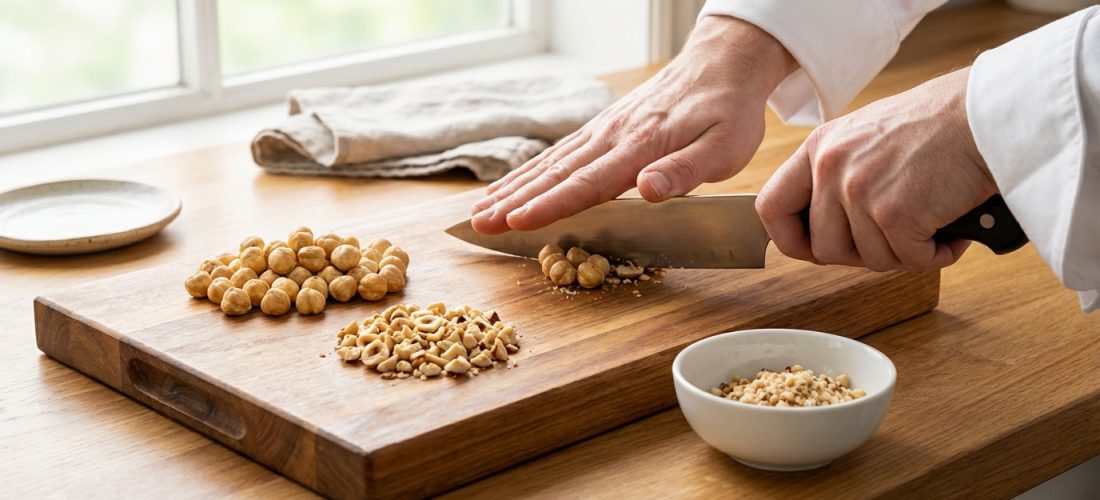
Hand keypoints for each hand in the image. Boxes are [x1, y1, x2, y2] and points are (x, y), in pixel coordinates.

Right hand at [469, 16, 796, 233]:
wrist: (721, 64)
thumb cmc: (728, 112)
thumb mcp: (725, 146)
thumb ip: (685, 170)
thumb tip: (648, 190)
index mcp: (640, 146)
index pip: (587, 182)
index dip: (550, 206)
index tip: (516, 222)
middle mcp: (612, 137)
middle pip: (555, 174)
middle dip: (514, 201)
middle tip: (478, 224)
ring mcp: (602, 131)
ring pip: (549, 163)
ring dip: (512, 188)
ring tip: (479, 210)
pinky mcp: (602, 129)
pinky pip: (558, 153)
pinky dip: (529, 171)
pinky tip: (510, 185)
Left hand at [756, 68, 996, 271]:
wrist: (986, 113)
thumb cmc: (939, 125)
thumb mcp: (866, 136)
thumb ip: (838, 173)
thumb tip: (824, 225)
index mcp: (819, 148)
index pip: (771, 208)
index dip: (791, 240)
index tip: (814, 249)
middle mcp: (830, 168)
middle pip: (822, 249)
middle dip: (862, 255)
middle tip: (896, 239)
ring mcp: (859, 191)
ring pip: (868, 260)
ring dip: (905, 254)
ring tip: (931, 224)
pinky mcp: (894, 213)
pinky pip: (908, 260)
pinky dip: (936, 255)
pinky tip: (951, 230)